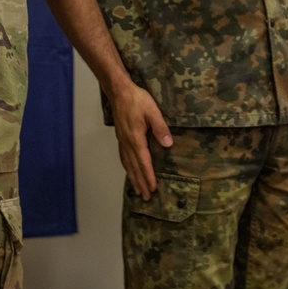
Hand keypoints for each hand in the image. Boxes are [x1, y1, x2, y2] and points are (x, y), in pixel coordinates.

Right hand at [110, 83, 171, 200]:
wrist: (119, 91)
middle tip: (146, 198)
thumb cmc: (136, 99)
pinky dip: (127, 167)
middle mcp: (127, 143)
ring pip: (127, 164)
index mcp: (136, 138)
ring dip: (133, 178)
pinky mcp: (120, 137)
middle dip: (141, 183)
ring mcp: (122, 140)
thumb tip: (168, 144)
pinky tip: (129, 170)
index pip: (143, 162)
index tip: (153, 189)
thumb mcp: (152, 111)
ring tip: (137, 190)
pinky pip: (123, 157)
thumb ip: (160, 128)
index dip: (148, 176)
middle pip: (134, 167)